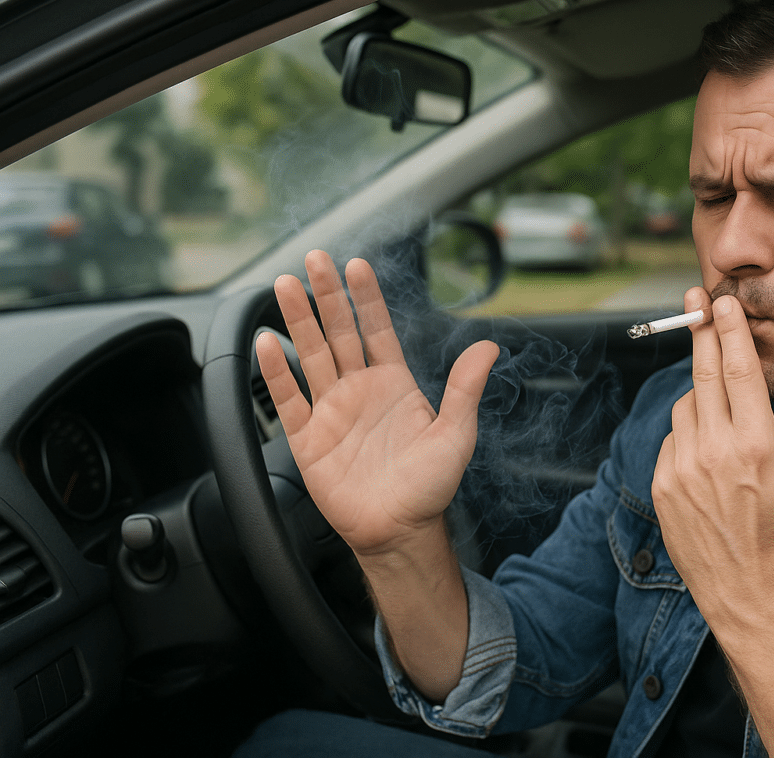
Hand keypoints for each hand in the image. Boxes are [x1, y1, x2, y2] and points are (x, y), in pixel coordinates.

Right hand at [255, 249, 498, 556]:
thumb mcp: (456, 434)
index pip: (377, 329)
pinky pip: (287, 399)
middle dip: (326, 294)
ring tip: (285, 285)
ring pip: (310, 355)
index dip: (366, 298)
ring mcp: (331, 411)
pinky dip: (276, 372)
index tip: (357, 265)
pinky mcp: (307, 438)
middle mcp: (359, 390)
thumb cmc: (430, 487)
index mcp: (394, 383)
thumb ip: (465, 388)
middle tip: (314, 258)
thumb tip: (489, 347)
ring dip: (298, 320)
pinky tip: (268, 342)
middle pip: (338, 332)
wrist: (399, 532)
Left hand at [651, 288, 773, 628]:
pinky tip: (708, 449)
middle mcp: (714, 452)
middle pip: (703, 375)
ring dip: (700, 393)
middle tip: (694, 300)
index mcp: (756, 447)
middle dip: (700, 332)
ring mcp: (681, 469)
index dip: (728, 331)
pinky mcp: (662, 485)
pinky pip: (672, 438)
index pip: (739, 372)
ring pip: (685, 406)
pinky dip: (688, 431)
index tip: (720, 302)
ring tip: (723, 408)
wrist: (745, 595)